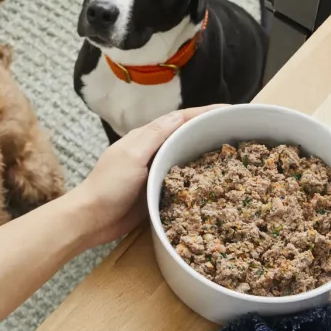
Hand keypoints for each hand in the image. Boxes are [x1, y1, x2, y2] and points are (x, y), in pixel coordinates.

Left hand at [70, 105, 224, 246]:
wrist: (91, 220)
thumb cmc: (108, 186)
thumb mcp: (132, 155)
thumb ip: (155, 135)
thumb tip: (181, 115)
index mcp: (146, 137)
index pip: (180, 119)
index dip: (205, 113)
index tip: (230, 110)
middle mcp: (153, 151)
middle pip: (186, 136)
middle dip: (211, 131)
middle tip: (238, 133)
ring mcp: (155, 172)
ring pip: (186, 158)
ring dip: (207, 155)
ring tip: (234, 156)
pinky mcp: (158, 192)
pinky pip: (183, 181)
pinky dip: (198, 179)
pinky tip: (215, 184)